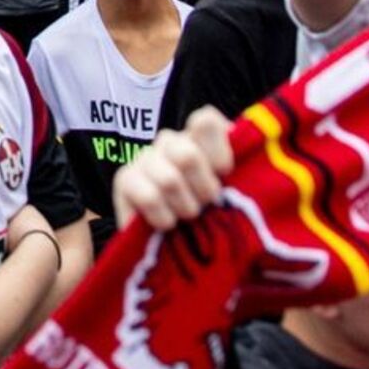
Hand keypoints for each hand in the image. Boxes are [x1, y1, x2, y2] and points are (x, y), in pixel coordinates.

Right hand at [112, 111, 233, 232]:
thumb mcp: (233, 193)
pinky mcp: (124, 179)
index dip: (219, 151)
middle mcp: (170, 142)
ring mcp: (144, 158)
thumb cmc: (209, 216)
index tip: (224, 174)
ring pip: (169, 180)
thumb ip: (245, 169)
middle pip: (188, 155)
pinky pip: (148, 197)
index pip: (205, 121)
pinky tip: (166, 224)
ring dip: (185, 208)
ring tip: (186, 217)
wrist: (172, 247)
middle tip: (207, 205)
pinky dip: (163, 218)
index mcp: (199, 138)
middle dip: (203, 189)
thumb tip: (241, 141)